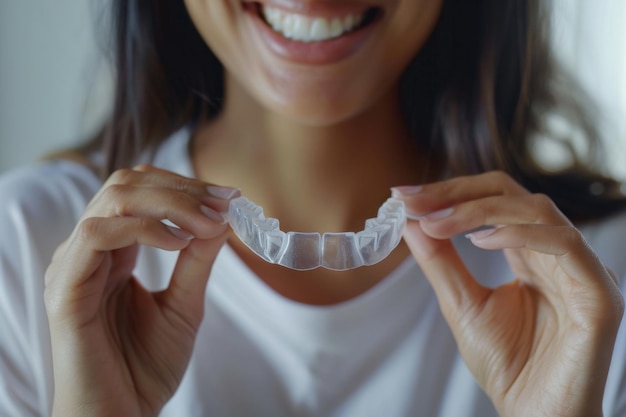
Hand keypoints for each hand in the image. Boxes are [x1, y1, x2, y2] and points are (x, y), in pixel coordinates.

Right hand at [44, 165, 239, 416]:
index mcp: (111, 254)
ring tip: (209, 222)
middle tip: (224, 203)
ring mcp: (73, 268)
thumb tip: (221, 218)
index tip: (230, 197)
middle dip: (182, 188)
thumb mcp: (184, 305)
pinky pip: (98, 235)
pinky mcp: (66, 291)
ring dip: (170, 202)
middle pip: (126, 185)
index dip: (184, 187)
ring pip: (113, 200)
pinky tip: (179, 242)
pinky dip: (144, 228)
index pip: (139, 193)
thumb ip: (197, 260)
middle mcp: (88, 253)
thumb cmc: (145, 368)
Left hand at [393, 171, 623, 416]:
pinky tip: (480, 241)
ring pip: (537, 210)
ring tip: (436, 221)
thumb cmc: (507, 366)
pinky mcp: (598, 294)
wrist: (536, 415)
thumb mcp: (462, 306)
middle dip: (458, 192)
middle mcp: (557, 254)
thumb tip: (412, 222)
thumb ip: (442, 262)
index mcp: (529, 254)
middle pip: (513, 195)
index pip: (493, 202)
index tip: (403, 197)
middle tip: (414, 200)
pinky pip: (565, 244)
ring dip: (480, 210)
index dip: (450, 193)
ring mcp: (581, 270)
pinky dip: (520, 234)